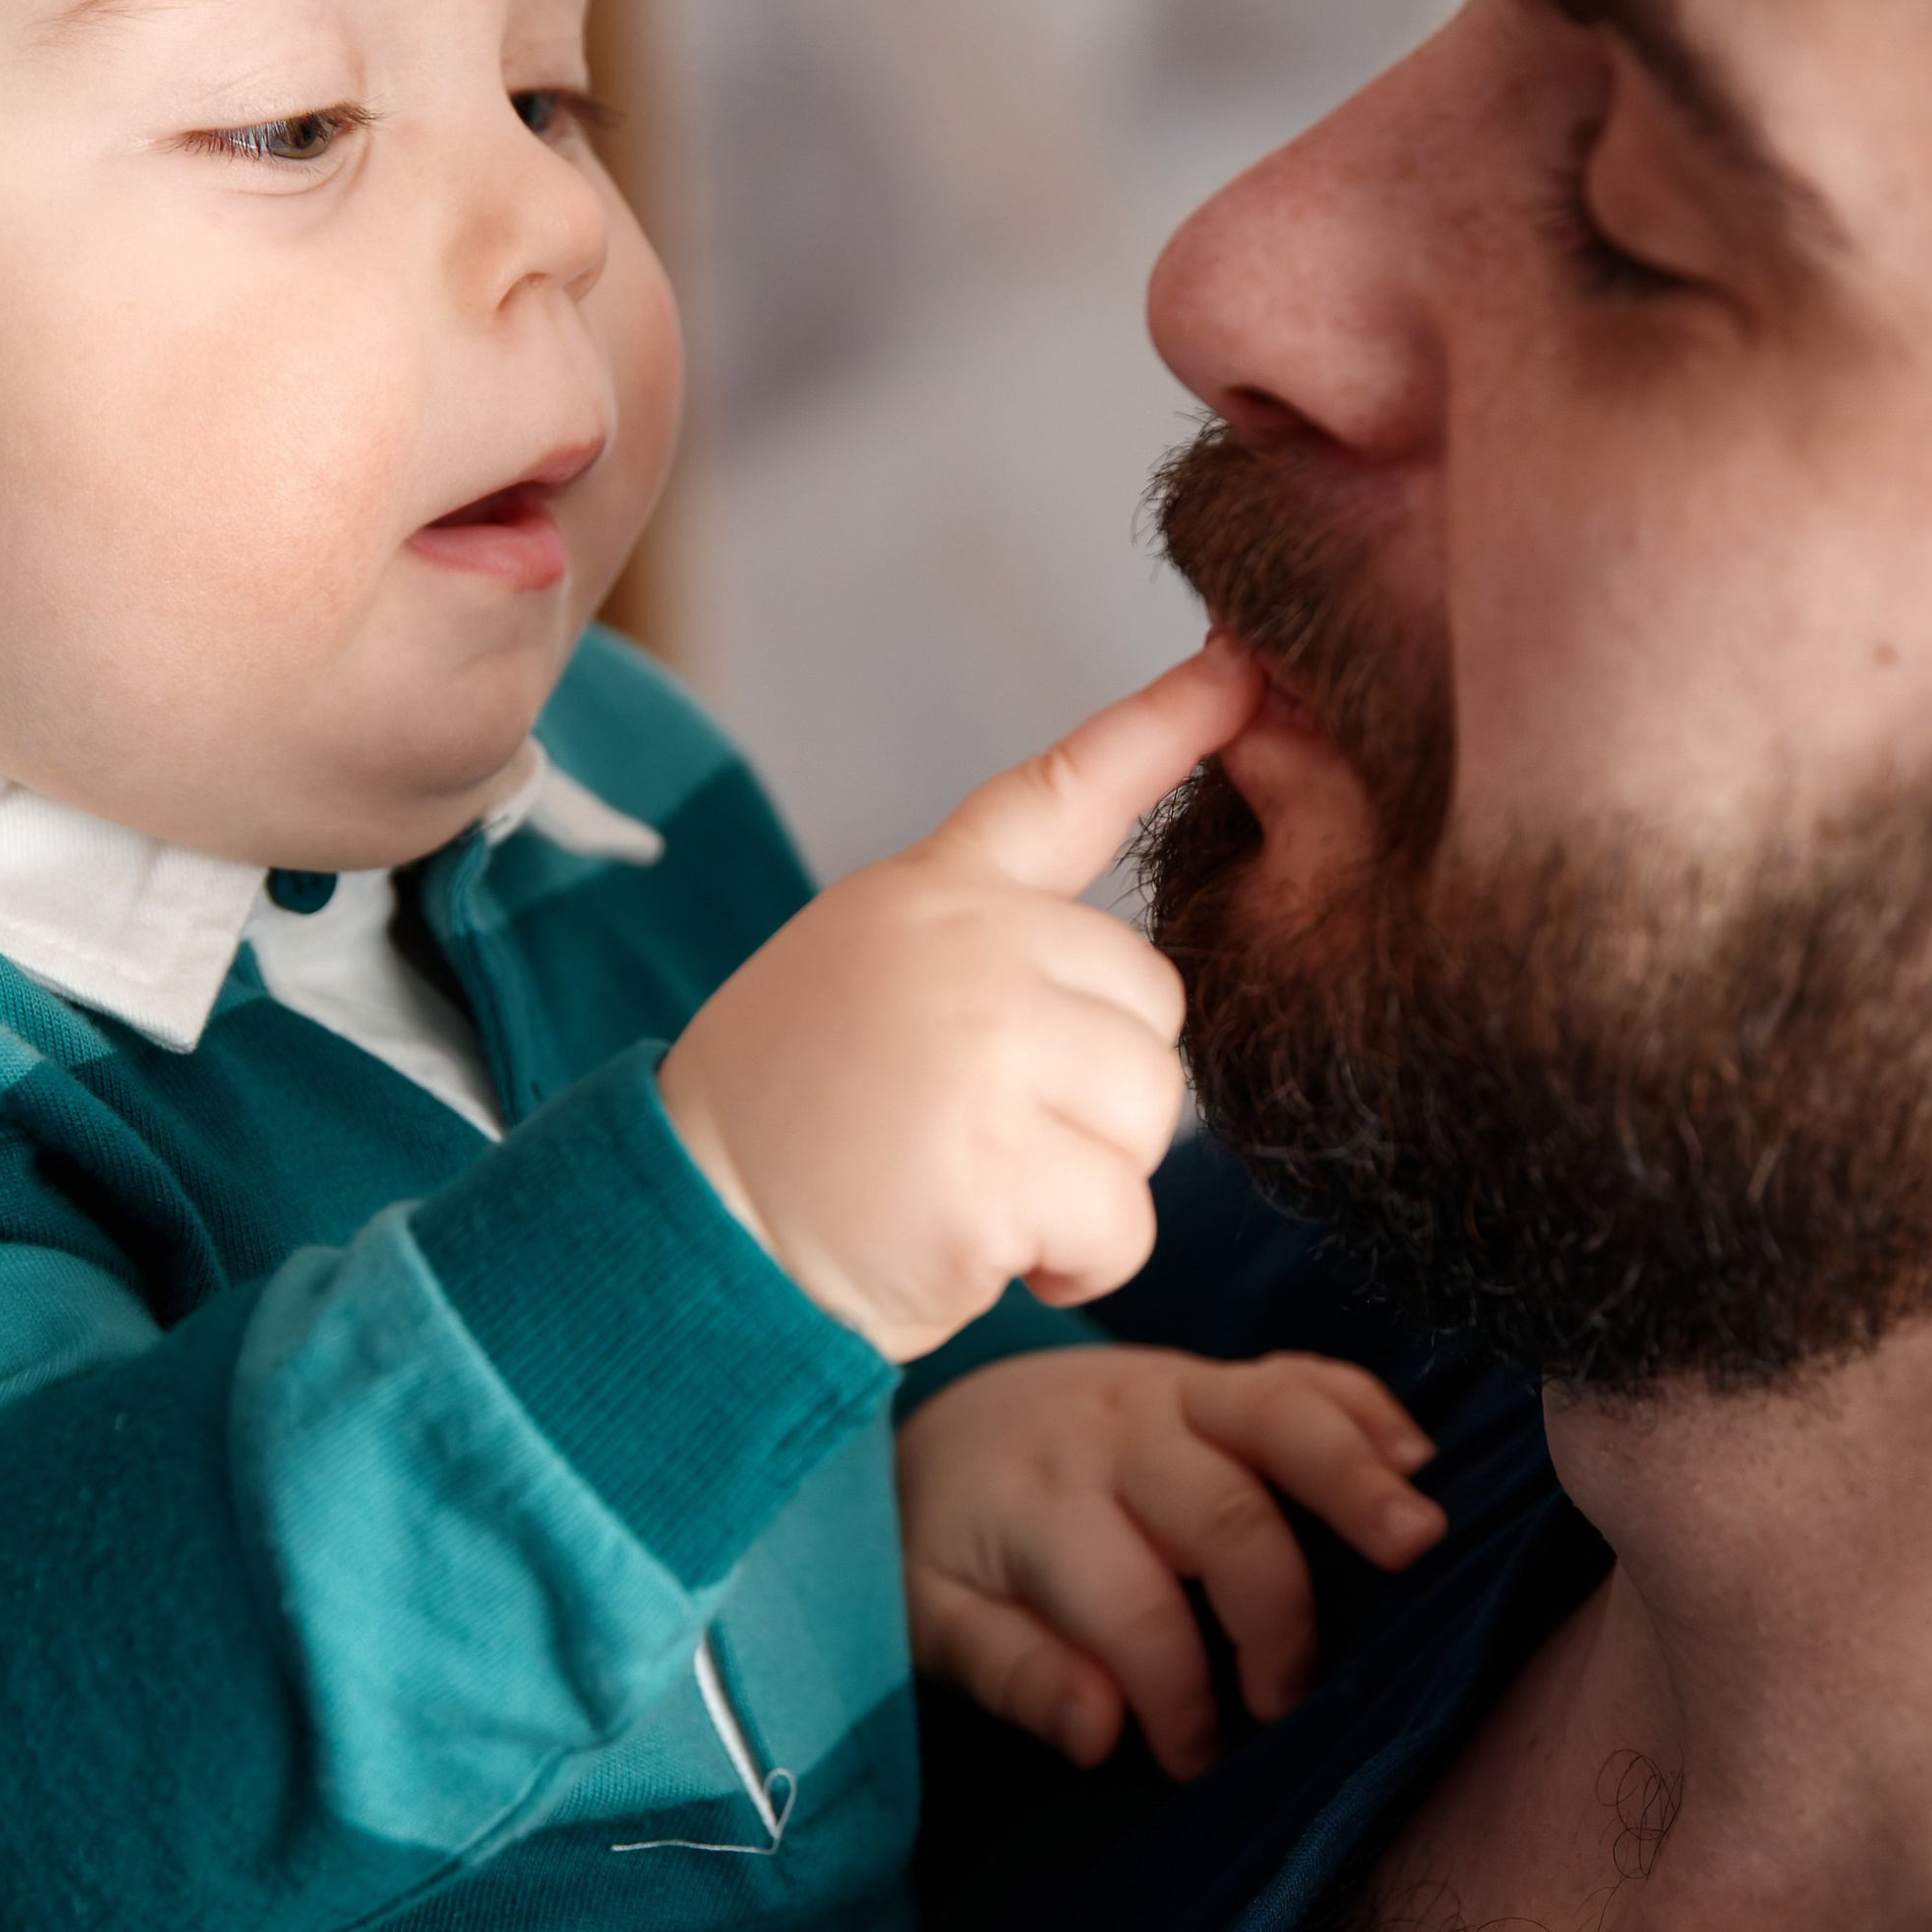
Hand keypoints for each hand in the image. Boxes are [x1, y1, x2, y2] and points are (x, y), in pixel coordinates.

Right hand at [657, 640, 1260, 1362]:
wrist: (688, 1231)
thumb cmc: (789, 1128)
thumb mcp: (864, 978)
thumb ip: (984, 952)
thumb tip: (1125, 996)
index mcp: (931, 893)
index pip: (1064, 791)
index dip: (1165, 725)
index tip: (1244, 668)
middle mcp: (968, 946)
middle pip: (1154, 1005)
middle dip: (1100, 1093)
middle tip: (984, 1135)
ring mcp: (986, 1049)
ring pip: (1153, 1113)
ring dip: (1091, 1184)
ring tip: (976, 1193)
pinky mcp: (999, 1166)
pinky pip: (1123, 1220)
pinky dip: (1075, 1263)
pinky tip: (982, 1253)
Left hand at [895, 1343, 1447, 1779]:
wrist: (940, 1415)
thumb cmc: (945, 1538)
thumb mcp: (933, 1617)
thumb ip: (1013, 1674)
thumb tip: (1103, 1732)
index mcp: (1039, 1502)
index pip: (1132, 1608)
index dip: (1177, 1697)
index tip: (1197, 1762)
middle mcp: (1114, 1433)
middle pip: (1223, 1512)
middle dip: (1275, 1615)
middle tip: (1293, 1702)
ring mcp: (1172, 1389)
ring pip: (1278, 1417)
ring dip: (1355, 1477)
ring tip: (1420, 1540)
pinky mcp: (1213, 1373)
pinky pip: (1303, 1373)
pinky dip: (1365, 1411)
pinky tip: (1415, 1461)